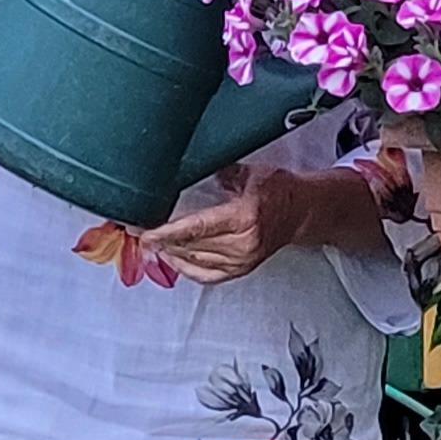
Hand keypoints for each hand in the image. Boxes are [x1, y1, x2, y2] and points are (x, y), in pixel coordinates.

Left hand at [140, 176, 290, 284]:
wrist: (301, 212)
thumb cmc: (279, 190)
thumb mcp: (251, 172)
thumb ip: (222, 171)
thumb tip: (194, 164)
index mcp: (244, 217)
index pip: (197, 227)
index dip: (167, 232)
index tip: (145, 233)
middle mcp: (243, 243)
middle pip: (191, 246)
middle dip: (162, 240)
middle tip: (138, 231)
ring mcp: (242, 260)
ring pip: (195, 261)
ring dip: (170, 253)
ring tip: (151, 243)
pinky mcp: (241, 270)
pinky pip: (206, 275)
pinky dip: (186, 269)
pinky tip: (172, 259)